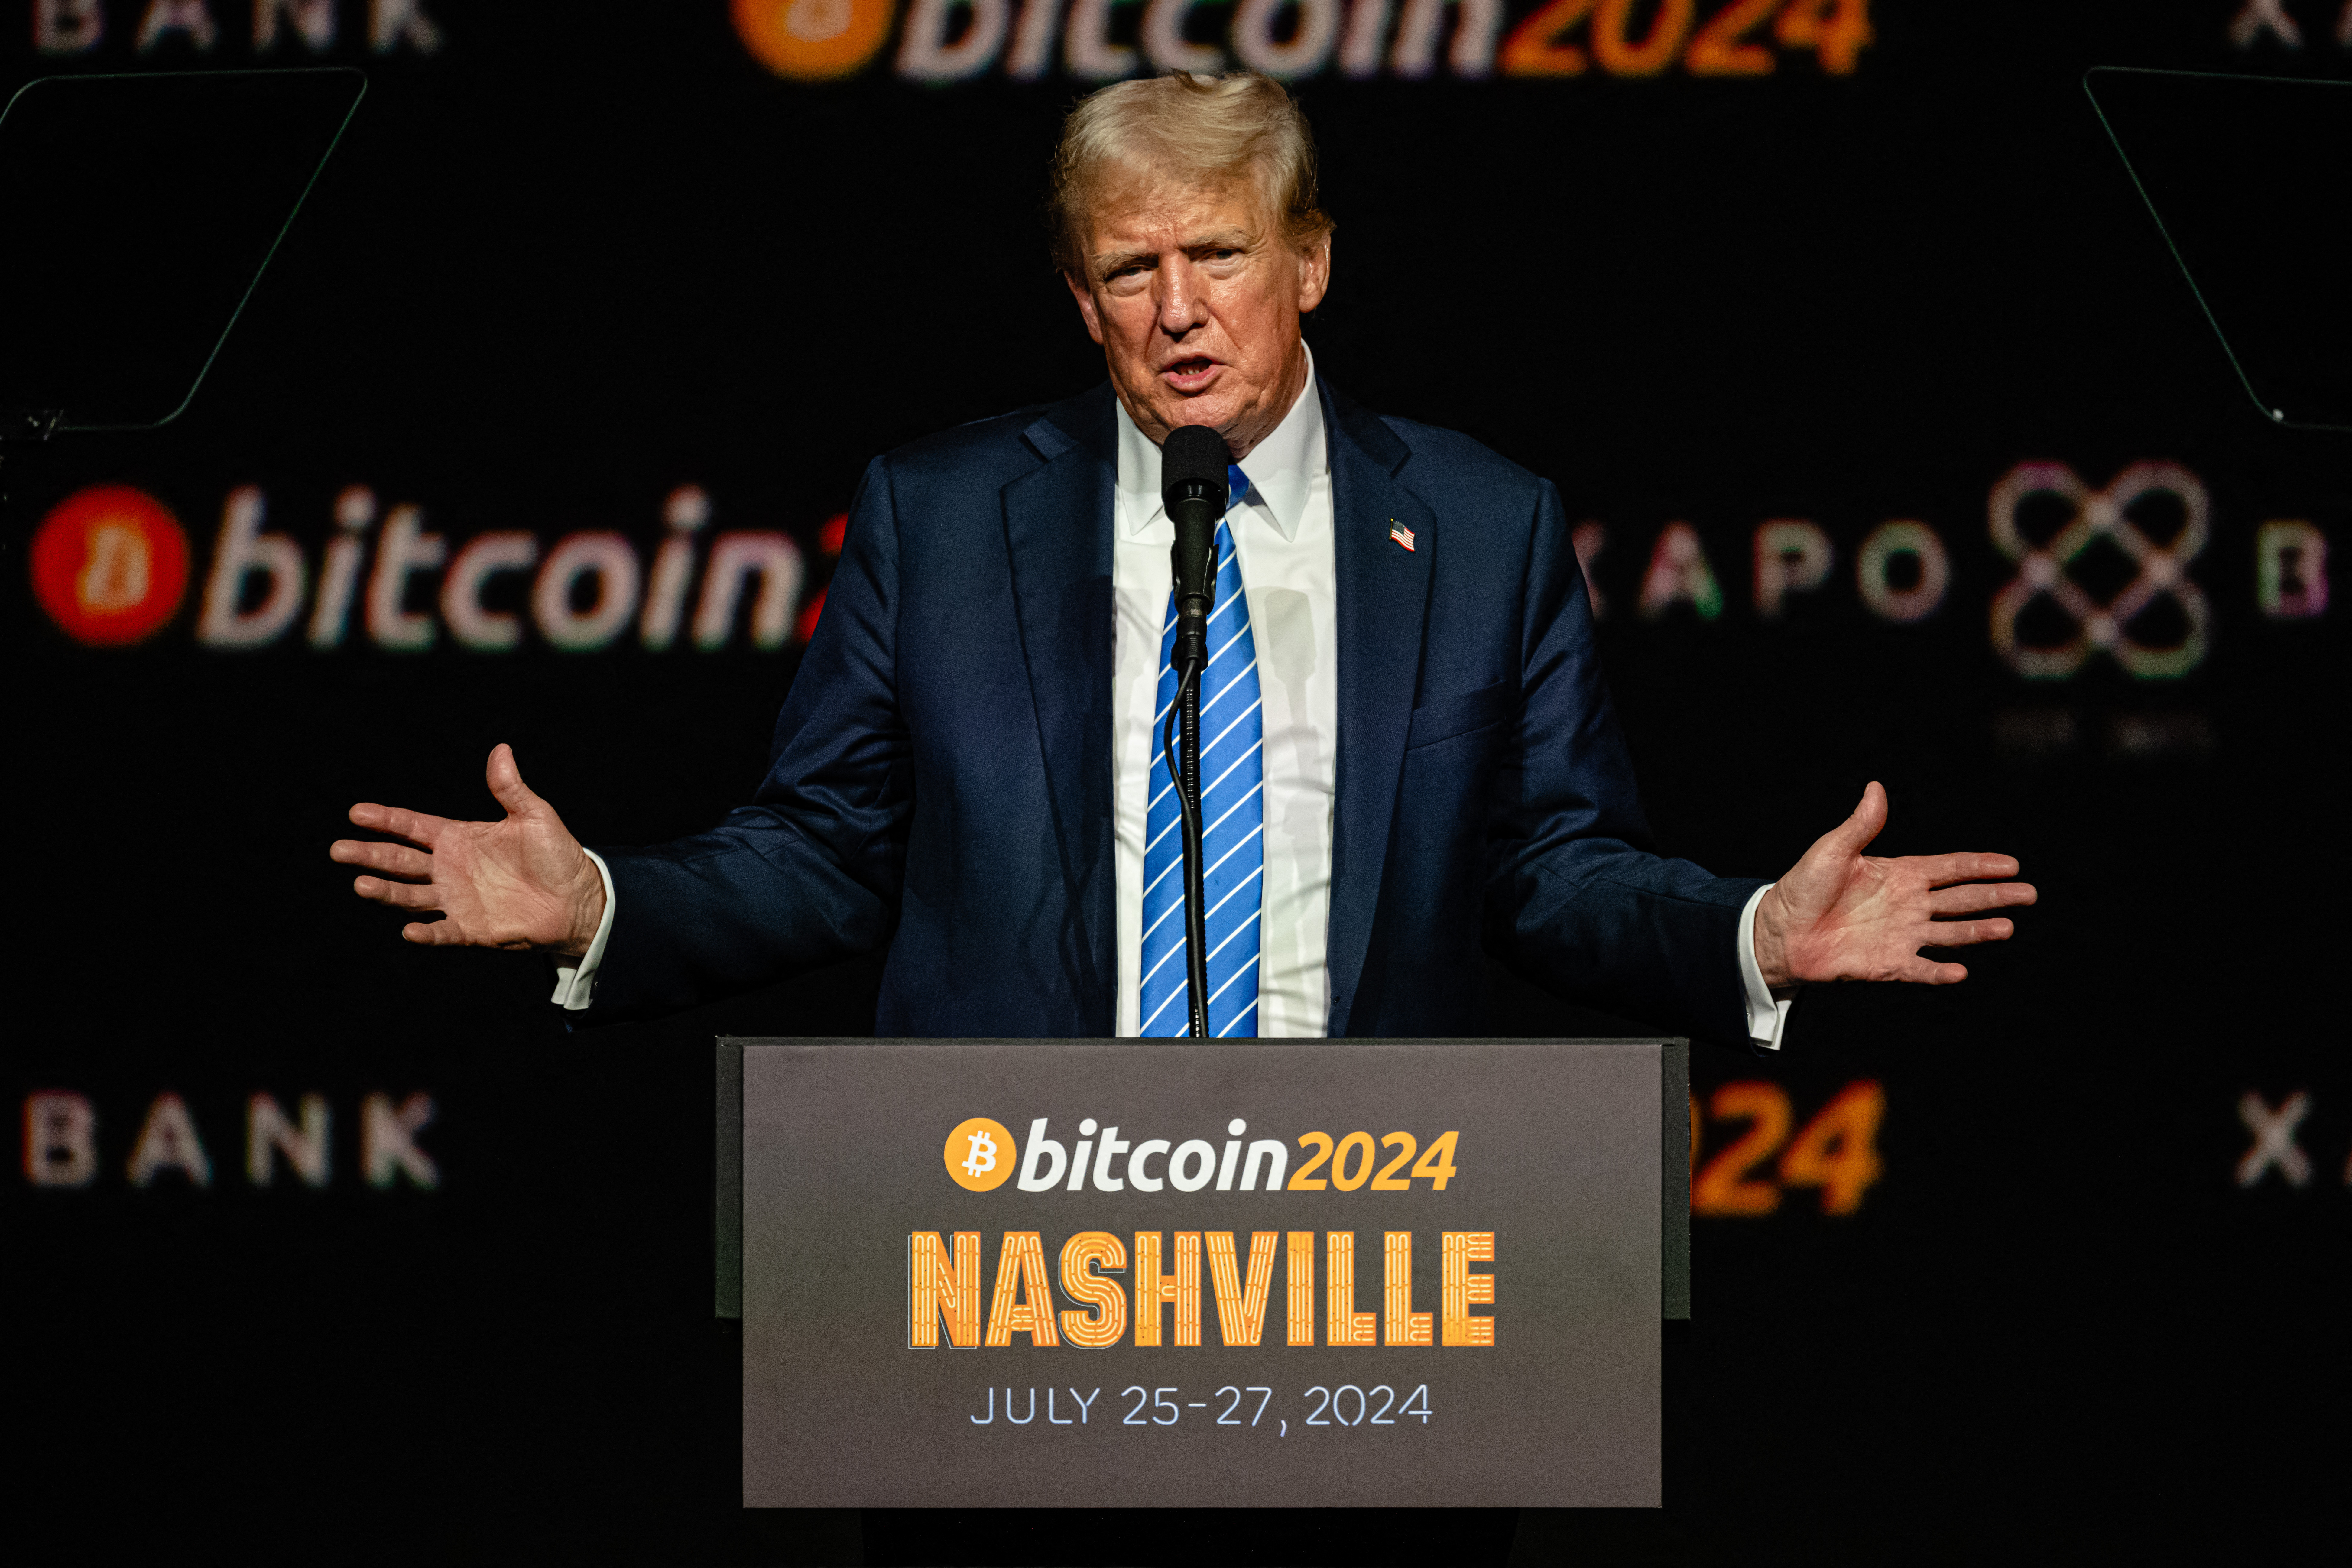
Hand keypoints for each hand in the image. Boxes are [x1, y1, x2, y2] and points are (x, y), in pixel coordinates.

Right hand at [331, 744, 605, 954]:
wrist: (579, 898)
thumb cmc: (557, 855)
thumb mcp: (534, 816)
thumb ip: (510, 787)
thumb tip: (502, 749)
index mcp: (458, 838)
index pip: (413, 827)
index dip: (386, 820)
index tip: (356, 813)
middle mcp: (449, 869)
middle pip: (400, 860)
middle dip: (370, 855)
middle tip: (338, 850)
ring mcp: (456, 900)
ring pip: (411, 895)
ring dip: (386, 891)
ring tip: (361, 884)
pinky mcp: (471, 929)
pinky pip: (443, 931)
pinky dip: (426, 932)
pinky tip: (409, 931)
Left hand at [1753, 782, 2034, 987]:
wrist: (1780, 930)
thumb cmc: (1803, 887)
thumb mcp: (1833, 850)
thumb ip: (1861, 824)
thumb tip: (1876, 787)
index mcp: (1901, 874)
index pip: (1950, 868)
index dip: (1981, 865)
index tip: (2012, 864)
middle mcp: (1909, 905)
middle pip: (1961, 899)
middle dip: (1995, 896)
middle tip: (2029, 894)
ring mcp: (1902, 935)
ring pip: (1950, 933)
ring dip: (1978, 931)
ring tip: (2007, 928)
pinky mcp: (1888, 964)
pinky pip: (1920, 969)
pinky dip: (1939, 972)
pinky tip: (1961, 971)